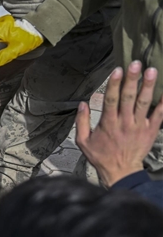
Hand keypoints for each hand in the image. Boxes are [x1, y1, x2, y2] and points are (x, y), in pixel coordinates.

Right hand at [75, 62, 162, 186]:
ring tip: (152, 71)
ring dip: (148, 86)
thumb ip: (82, 122)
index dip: (114, 84)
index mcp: (108, 124)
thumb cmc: (101, 156)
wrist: (120, 172)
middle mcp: (124, 123)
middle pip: (129, 98)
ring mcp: (139, 126)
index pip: (111, 100)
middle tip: (137, 63)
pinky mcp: (151, 130)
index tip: (118, 70)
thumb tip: (82, 104)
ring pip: (144, 103)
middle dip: (133, 80)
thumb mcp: (83, 141)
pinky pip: (159, 114)